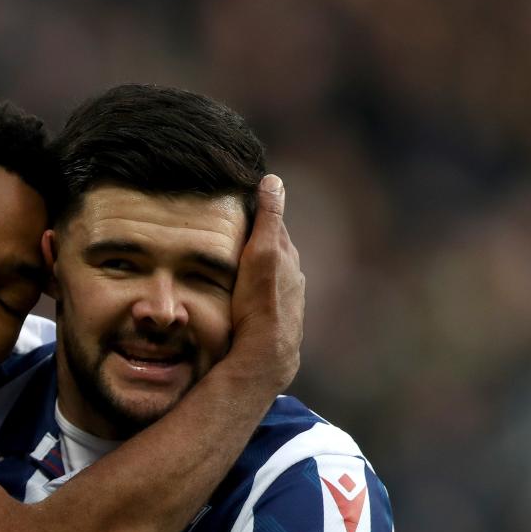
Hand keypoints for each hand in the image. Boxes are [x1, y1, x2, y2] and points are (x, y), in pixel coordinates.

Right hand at [226, 174, 304, 392]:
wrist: (266, 351)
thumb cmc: (259, 299)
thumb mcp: (262, 251)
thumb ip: (268, 218)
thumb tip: (274, 180)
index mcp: (286, 256)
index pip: (274, 228)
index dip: (260, 216)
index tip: (244, 206)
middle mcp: (293, 277)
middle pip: (275, 252)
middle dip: (261, 243)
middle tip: (237, 236)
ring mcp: (289, 300)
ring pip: (274, 277)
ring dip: (260, 271)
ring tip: (240, 269)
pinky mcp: (281, 321)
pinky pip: (269, 299)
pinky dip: (260, 293)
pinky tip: (248, 299)